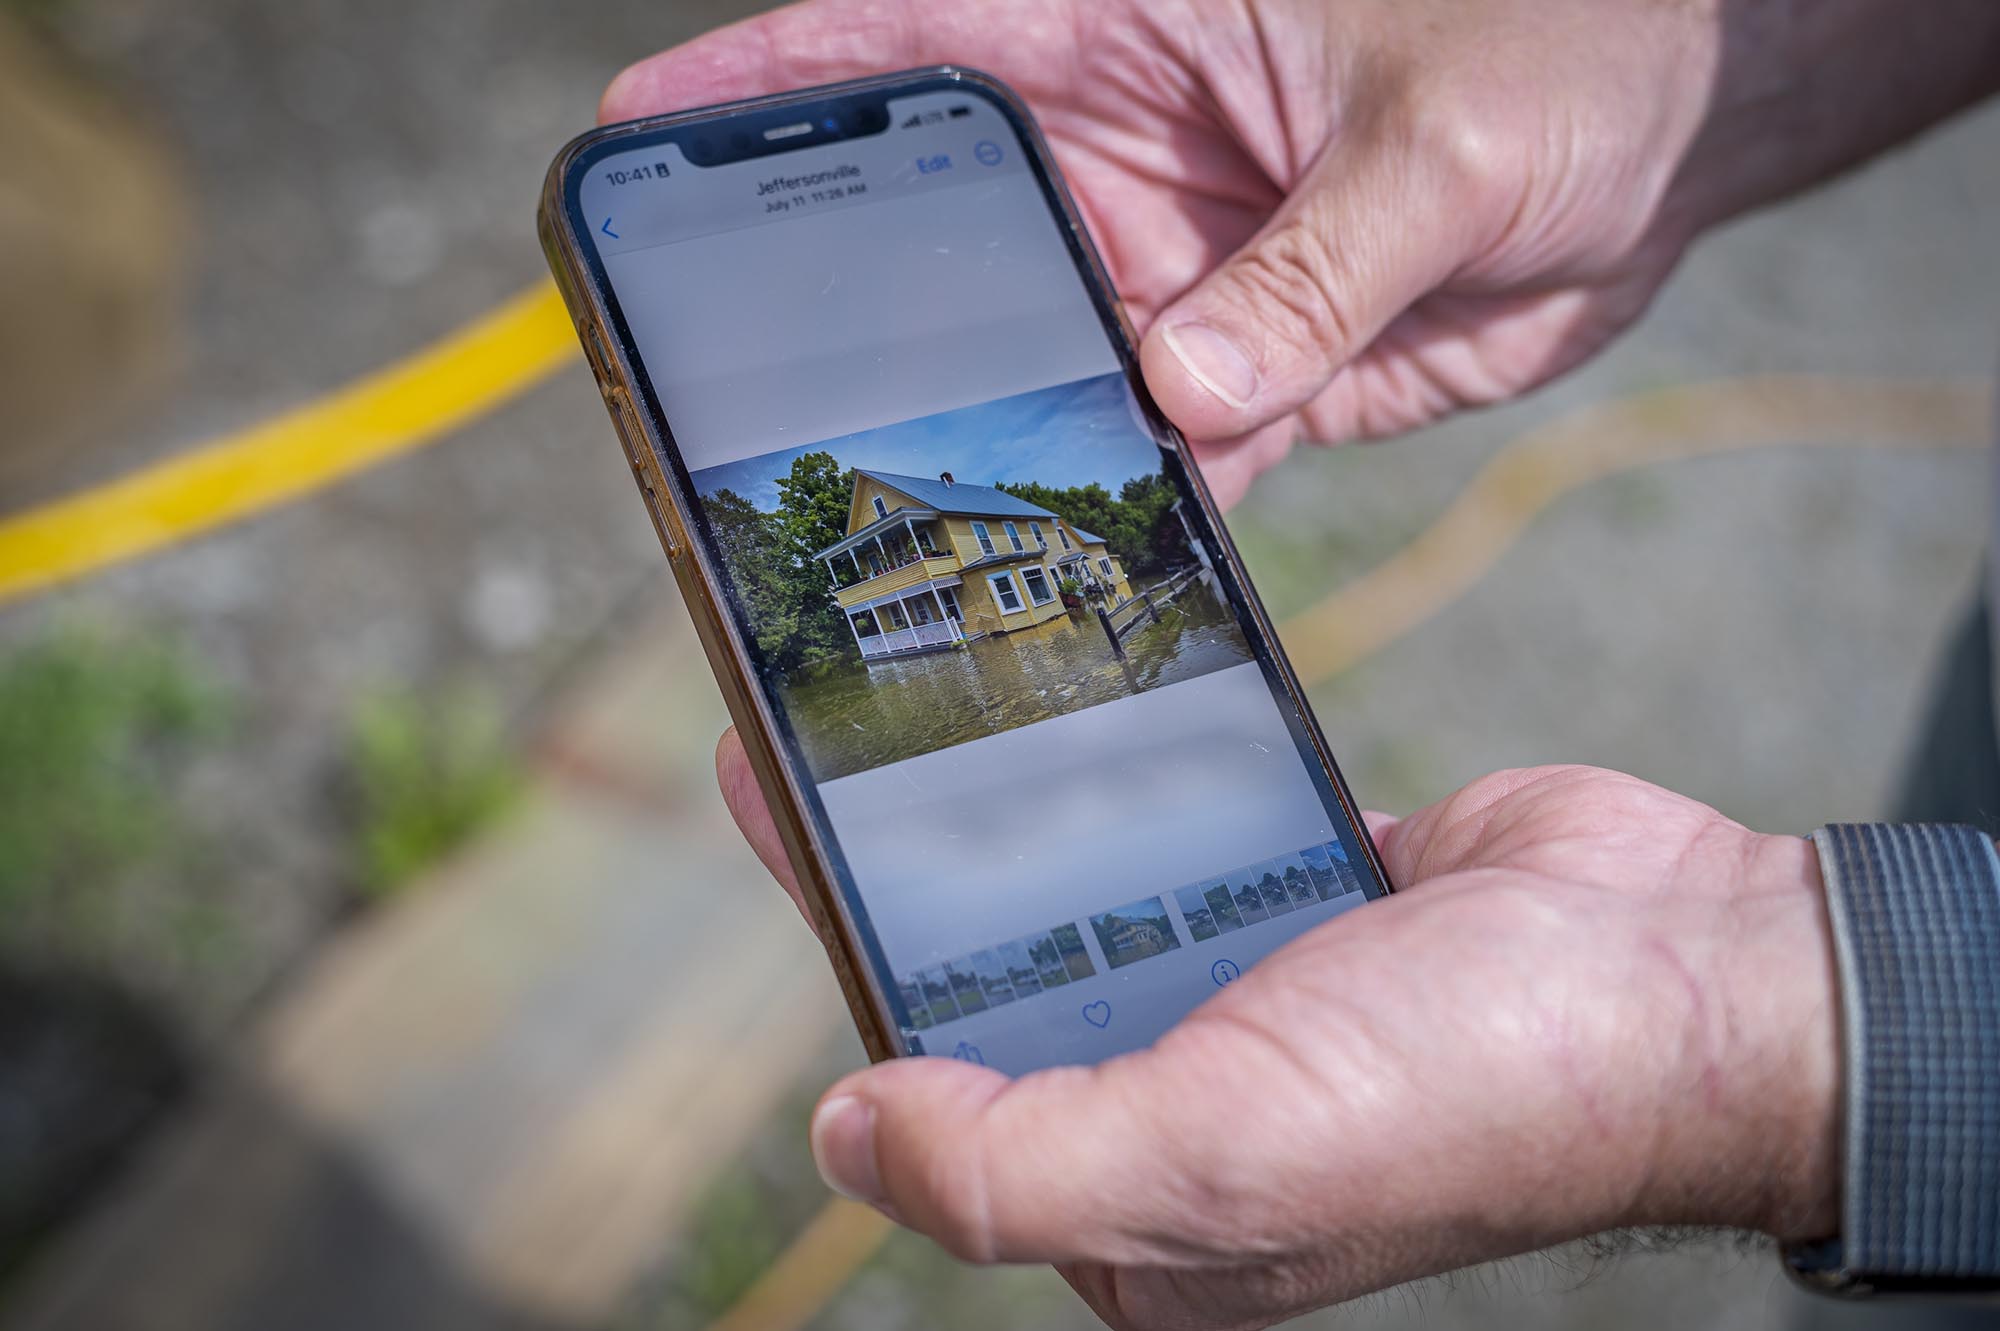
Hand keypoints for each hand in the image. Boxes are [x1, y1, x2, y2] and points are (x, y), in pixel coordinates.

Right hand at [602, 0, 1723, 504]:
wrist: (1675, 137)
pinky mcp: (1253, 375)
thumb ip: (1314, 266)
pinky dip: (1129, 517)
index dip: (772, 81)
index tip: (644, 127)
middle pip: (947, 241)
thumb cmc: (1568, 44)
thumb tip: (1186, 392)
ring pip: (1043, 370)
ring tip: (911, 520)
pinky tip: (1085, 575)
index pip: (912, 45)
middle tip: (756, 393)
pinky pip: (1162, 458)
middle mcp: (1125, 162)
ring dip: (996, 439)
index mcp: (1131, 33)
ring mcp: (1178, 279)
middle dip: (863, 312)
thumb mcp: (1440, 134)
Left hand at [719, 731, 1838, 1327]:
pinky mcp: (1304, 889)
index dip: (854, 962)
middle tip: (814, 721)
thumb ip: (1018, 1160)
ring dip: (1007, 802)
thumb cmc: (1479, 1089)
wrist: (1692, 970)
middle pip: (996, 974)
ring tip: (917, 680)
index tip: (778, 817)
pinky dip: (1131, 767)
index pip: (946, 1091)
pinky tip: (1061, 691)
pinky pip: (1182, 820)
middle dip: (905, 859)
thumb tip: (849, 1132)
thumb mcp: (1222, 1159)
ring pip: (1084, 887)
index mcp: (1138, 1205)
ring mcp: (1244, 989)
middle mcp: (1180, 1105)